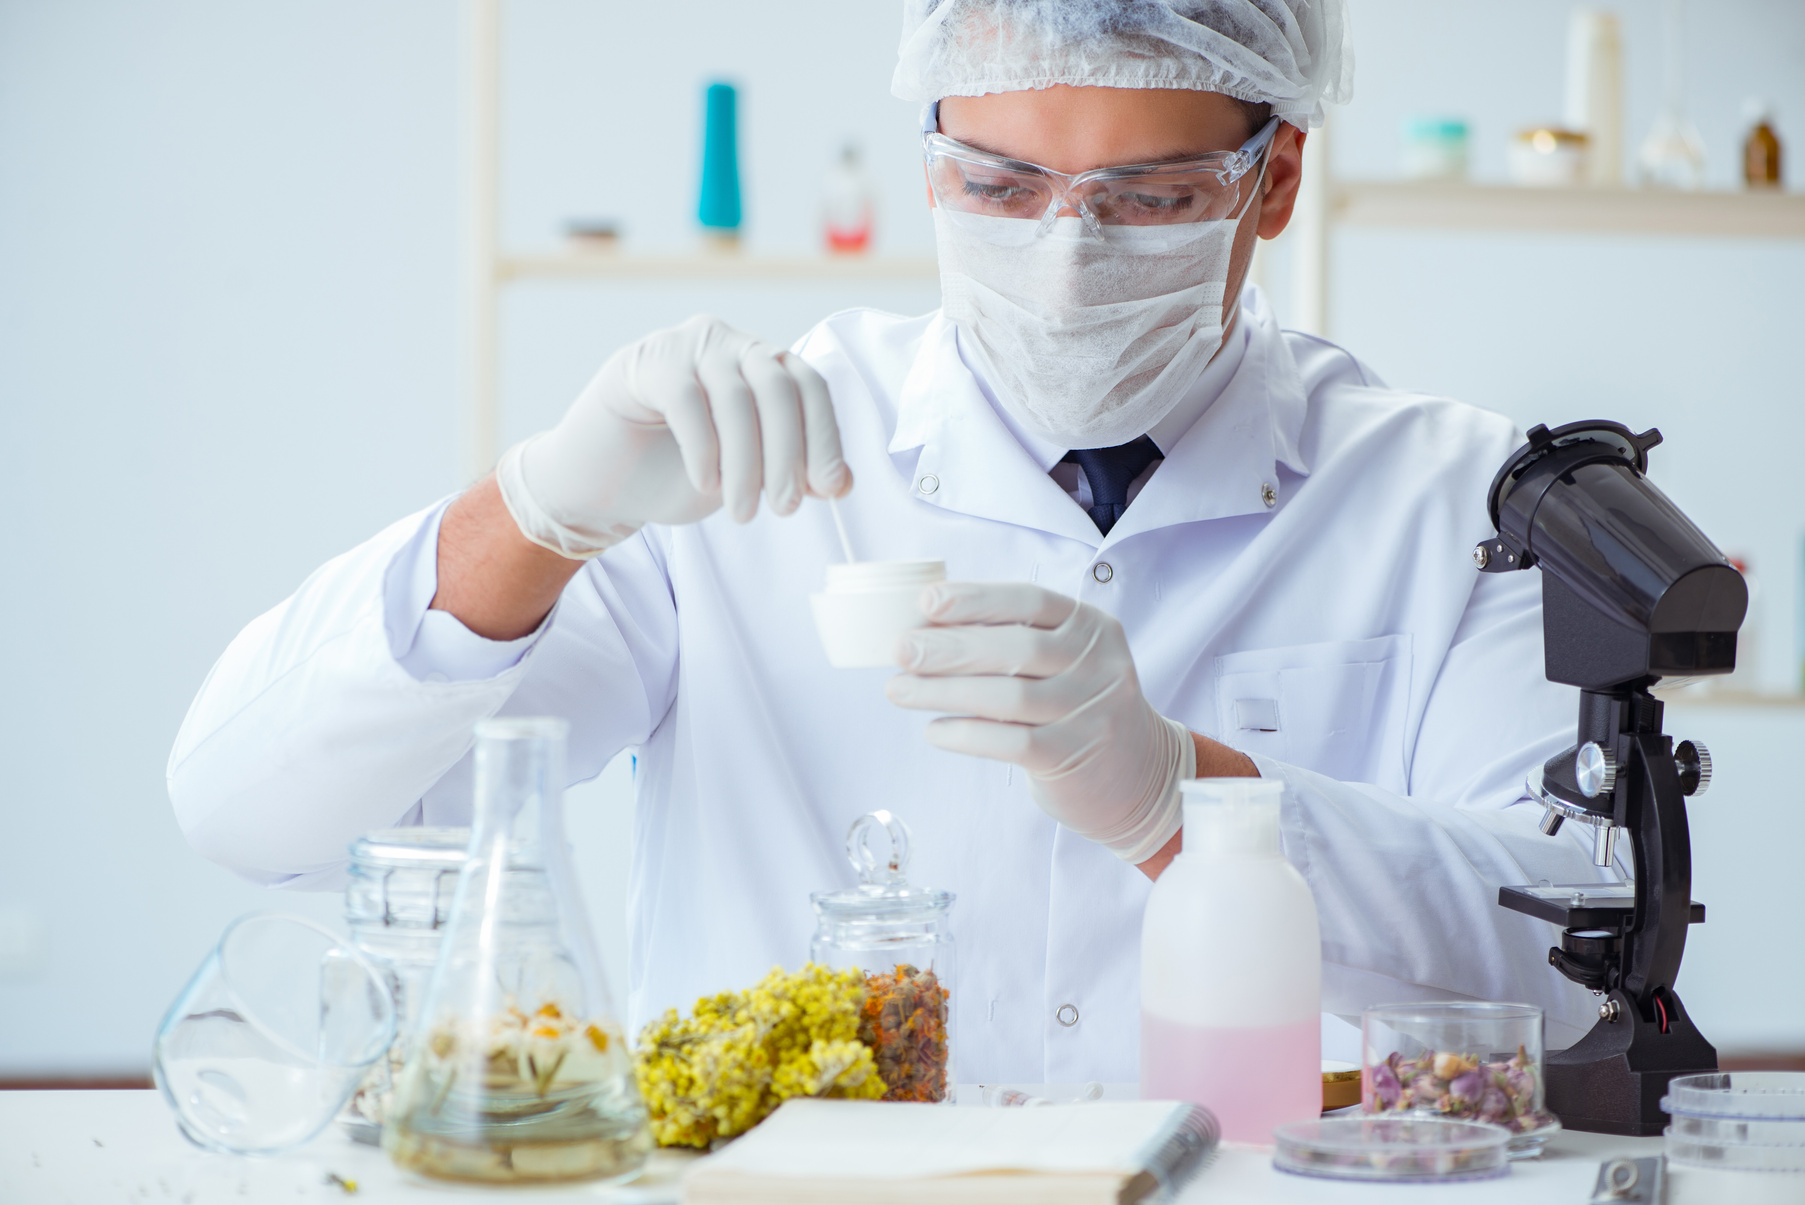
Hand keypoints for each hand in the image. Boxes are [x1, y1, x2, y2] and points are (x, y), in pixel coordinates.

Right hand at [498, 314, 851, 558]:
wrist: (598, 485)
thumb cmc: (674, 475)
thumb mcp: (745, 478)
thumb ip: (791, 471)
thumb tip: (840, 481)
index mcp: (759, 364)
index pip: (809, 387)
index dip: (824, 436)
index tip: (829, 489)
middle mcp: (727, 343)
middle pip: (777, 386)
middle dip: (788, 453)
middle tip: (784, 507)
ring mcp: (684, 345)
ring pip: (735, 398)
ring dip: (746, 463)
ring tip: (742, 511)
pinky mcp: (644, 361)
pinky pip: (688, 400)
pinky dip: (703, 448)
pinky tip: (704, 484)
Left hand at [884, 581, 1196, 862]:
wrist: (1139, 776)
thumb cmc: (1079, 708)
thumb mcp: (1067, 661)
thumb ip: (1015, 640)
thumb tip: (928, 628)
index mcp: (1092, 628)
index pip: (1031, 601)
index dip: (976, 599)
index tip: (927, 602)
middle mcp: (1098, 665)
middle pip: (1016, 648)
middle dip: (950, 647)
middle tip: (900, 650)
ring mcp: (1091, 712)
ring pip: (1008, 697)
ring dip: (944, 692)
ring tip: (899, 691)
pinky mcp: (1075, 756)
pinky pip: (1011, 742)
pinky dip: (966, 735)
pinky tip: (934, 731)